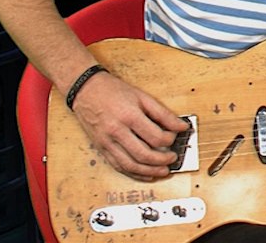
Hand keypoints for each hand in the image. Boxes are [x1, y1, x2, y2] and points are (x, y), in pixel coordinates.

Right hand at [70, 72, 191, 180]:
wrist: (86, 90)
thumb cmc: (113, 91)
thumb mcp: (142, 96)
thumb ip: (162, 113)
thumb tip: (180, 126)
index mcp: (129, 116)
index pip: (155, 136)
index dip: (170, 140)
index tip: (175, 137)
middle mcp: (117, 131)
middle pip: (143, 154)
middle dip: (162, 160)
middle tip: (173, 158)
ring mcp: (107, 142)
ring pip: (130, 165)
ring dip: (150, 171)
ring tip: (163, 171)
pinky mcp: (101, 149)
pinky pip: (118, 167)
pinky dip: (134, 174)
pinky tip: (146, 174)